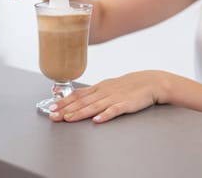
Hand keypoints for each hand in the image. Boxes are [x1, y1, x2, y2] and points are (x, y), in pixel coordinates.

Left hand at [48, 71, 166, 122]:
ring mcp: (114, 98)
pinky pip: (114, 110)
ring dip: (79, 113)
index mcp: (99, 87)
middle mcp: (104, 92)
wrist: (150, 82)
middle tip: (53, 115)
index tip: (52, 106)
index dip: (64, 101)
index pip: (78, 94)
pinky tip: (97, 120)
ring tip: (68, 119)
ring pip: (94, 106)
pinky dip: (105, 115)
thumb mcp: (108, 86)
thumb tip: (77, 98)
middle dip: (66, 109)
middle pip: (82, 101)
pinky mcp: (126, 104)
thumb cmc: (128, 86)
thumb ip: (94, 93)